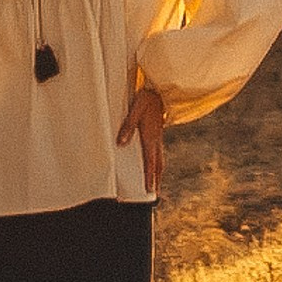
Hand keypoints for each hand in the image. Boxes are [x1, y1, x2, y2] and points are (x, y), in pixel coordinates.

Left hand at [117, 79, 165, 196]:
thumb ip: (128, 125)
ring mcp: (158, 136)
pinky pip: (158, 151)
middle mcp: (156, 140)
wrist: (160, 88)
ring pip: (159, 158)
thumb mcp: (135, 109)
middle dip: (155, 179)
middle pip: (158, 164)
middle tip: (154, 193)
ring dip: (157, 171)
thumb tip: (121, 143)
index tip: (150, 190)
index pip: (150, 162)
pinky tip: (152, 162)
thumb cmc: (146, 98)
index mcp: (151, 137)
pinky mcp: (157, 132)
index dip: (149, 177)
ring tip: (154, 182)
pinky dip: (156, 161)